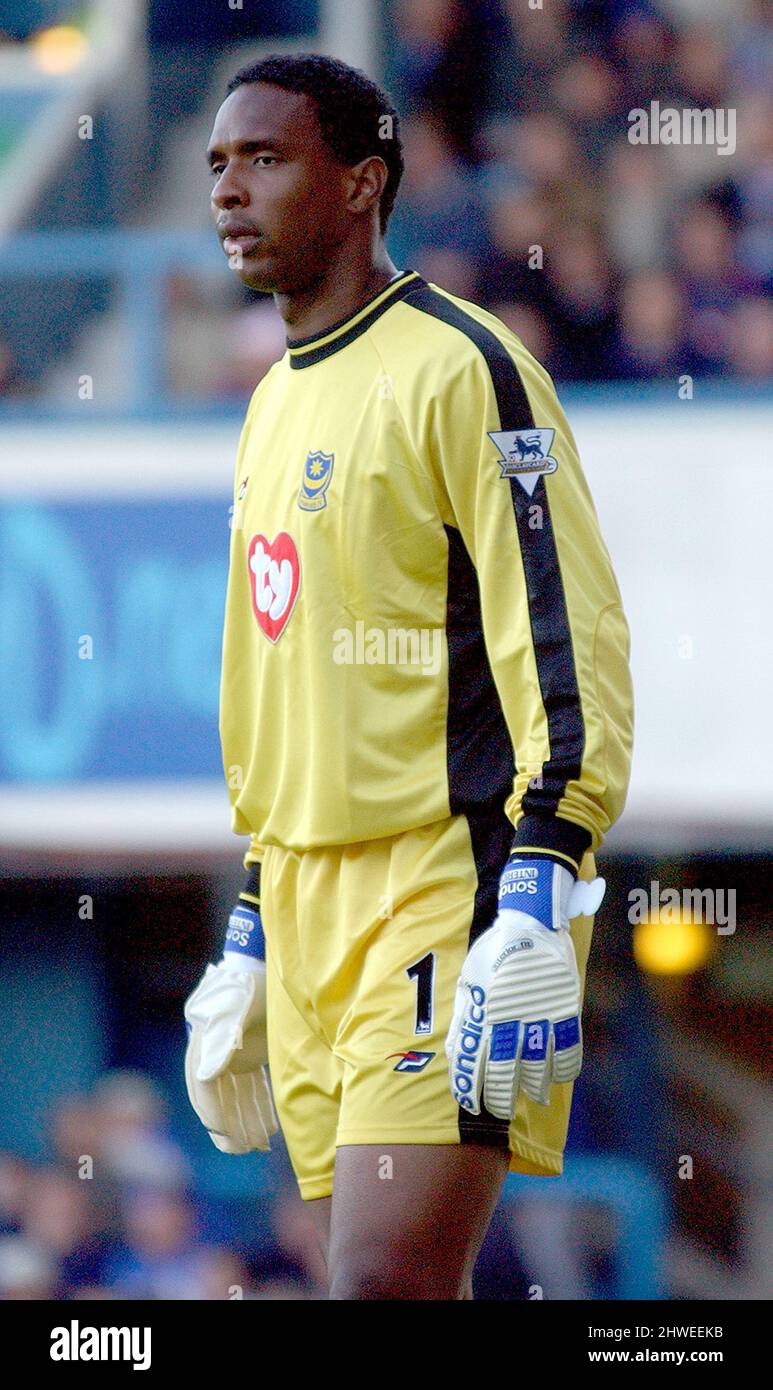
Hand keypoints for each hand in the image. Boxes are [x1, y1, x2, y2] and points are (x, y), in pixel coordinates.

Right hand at [183, 900, 278, 1153]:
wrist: (266, 960)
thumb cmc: (250, 981)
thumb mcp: (237, 1005)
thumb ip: (223, 1037)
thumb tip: (207, 1075)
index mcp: (204, 1041)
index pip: (204, 1086)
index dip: (212, 1110)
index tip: (223, 1134)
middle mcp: (215, 1052)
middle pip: (218, 1097)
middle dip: (229, 1124)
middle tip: (242, 1150)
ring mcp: (233, 1054)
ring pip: (237, 1096)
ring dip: (245, 1120)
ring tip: (258, 1145)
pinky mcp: (250, 1053)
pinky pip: (252, 1087)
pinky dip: (259, 1107)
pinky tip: (269, 1128)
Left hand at [445, 855, 604, 1114]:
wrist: (530, 922)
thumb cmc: (493, 952)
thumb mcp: (469, 981)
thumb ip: (464, 1018)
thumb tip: (455, 1054)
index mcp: (484, 1013)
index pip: (474, 1064)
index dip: (470, 1089)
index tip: (470, 1102)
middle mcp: (511, 1020)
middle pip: (505, 1074)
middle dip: (499, 1098)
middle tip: (498, 1108)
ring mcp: (540, 1017)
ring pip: (538, 1069)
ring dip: (533, 1089)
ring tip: (530, 1097)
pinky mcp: (565, 1011)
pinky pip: (569, 1051)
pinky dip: (563, 1070)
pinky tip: (556, 1077)